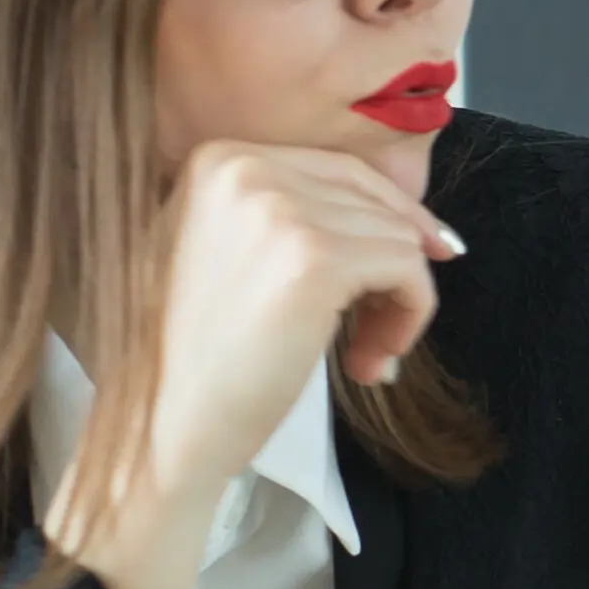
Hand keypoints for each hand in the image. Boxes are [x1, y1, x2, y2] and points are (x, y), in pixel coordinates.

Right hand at [55, 141, 464, 588]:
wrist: (161, 428)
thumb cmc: (201, 362)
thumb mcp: (233, 256)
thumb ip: (296, 221)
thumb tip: (410, 221)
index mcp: (218, 160)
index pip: (342, 171)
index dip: (391, 218)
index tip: (426, 257)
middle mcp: (245, 170)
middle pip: (374, 201)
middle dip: (394, 269)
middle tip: (375, 338)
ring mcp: (279, 211)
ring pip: (398, 237)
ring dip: (398, 305)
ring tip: (362, 359)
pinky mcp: (315, 260)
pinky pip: (407, 270)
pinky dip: (408, 318)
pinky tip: (367, 364)